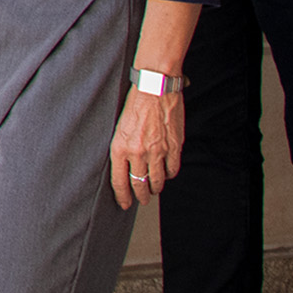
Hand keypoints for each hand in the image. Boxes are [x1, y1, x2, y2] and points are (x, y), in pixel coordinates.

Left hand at [109, 88, 184, 208]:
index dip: (123, 196)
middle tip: (142, 200)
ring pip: (157, 180)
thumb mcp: (119, 127)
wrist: (155, 88)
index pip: (119, 181)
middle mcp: (138, 153)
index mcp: (120, 148)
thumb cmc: (135, 103)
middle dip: (140, 196)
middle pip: (139, 184)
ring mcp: (158, 151)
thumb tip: (125, 165)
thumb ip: (122, 148)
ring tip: (153, 190)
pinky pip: (172, 169)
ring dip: (155, 188)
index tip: (124, 204)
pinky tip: (166, 174)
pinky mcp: (174, 147)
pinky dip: (169, 174)